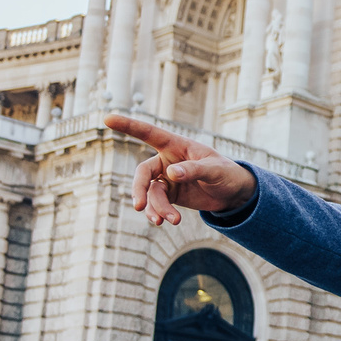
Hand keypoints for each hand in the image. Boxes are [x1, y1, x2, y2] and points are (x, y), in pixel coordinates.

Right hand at [106, 115, 257, 224]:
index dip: (128, 126)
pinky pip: (155, 204)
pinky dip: (158, 213)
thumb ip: (193, 170)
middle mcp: (167, 160)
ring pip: (150, 193)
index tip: (107, 119)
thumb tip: (171, 173)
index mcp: (177, 145)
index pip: (149, 133)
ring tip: (170, 221)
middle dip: (139, 189)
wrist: (233, 193)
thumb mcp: (215, 170)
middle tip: (139, 206)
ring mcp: (166, 178)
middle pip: (143, 173)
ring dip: (156, 208)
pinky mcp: (169, 195)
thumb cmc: (226, 173)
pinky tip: (165, 221)